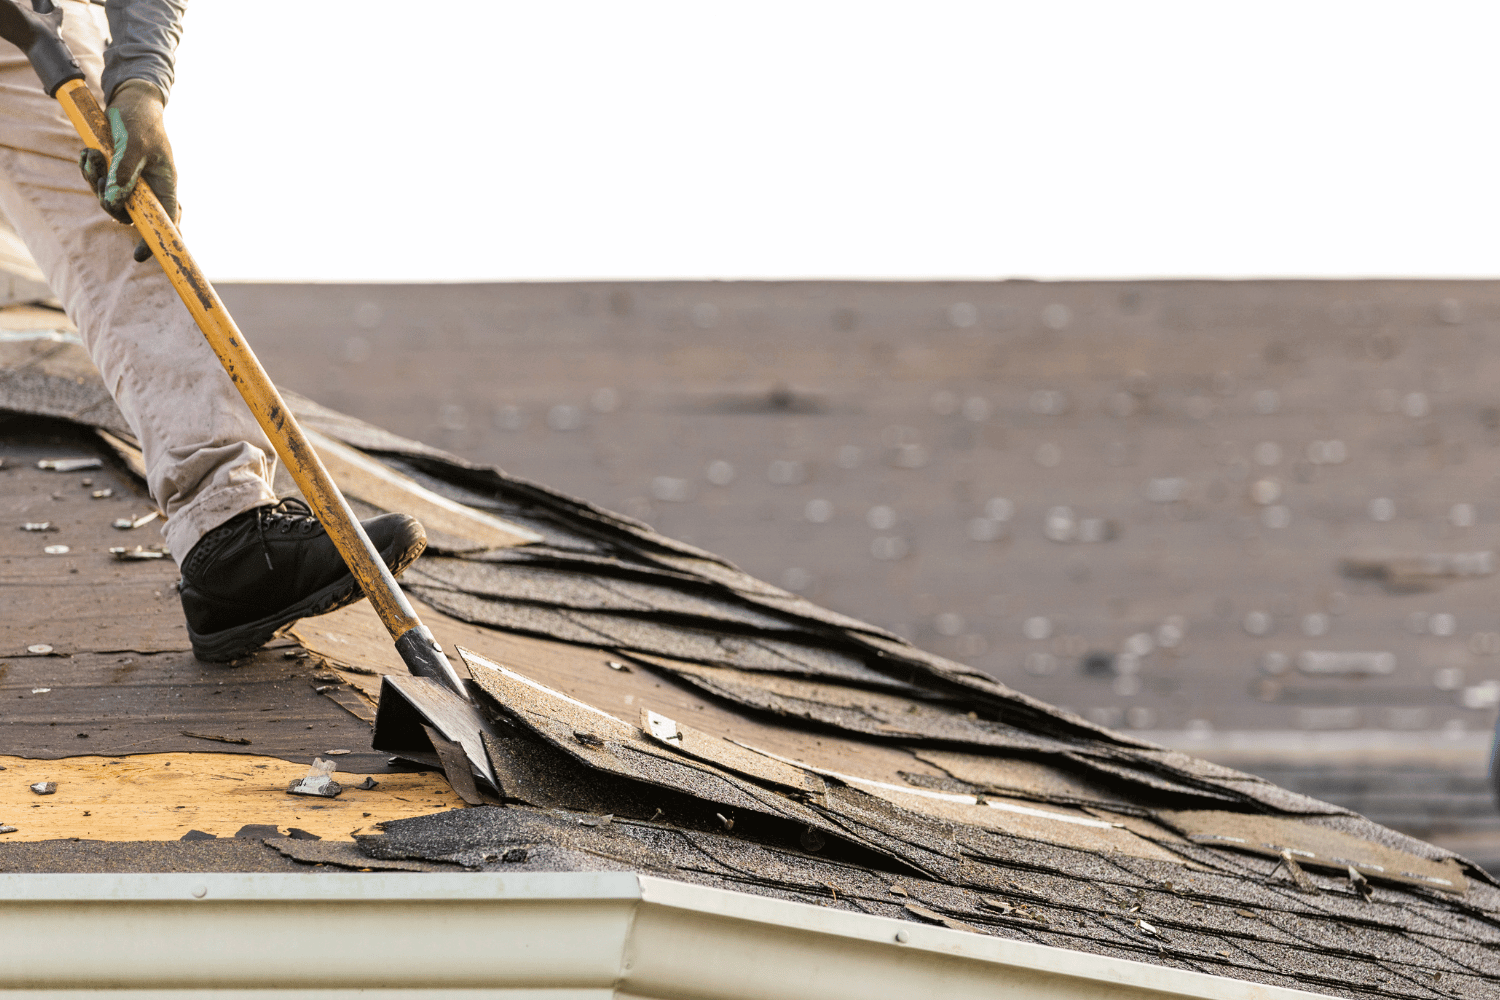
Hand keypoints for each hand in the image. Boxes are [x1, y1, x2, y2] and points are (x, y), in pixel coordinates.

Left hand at [78, 80, 178, 261]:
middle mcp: (150, 188)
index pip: (166, 222)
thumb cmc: (141, 120)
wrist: (132, 100)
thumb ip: (124, 173)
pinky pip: (99, 184)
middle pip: (129, 214)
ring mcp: (133, 182)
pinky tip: (88, 153)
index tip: (139, 255)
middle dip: (107, 199)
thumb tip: (113, 201)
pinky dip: (89, 171)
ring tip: (92, 155)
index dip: (155, 241)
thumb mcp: (134, 144)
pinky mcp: (117, 173)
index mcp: (165, 185)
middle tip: (98, 174)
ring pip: (109, 199)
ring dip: (94, 180)